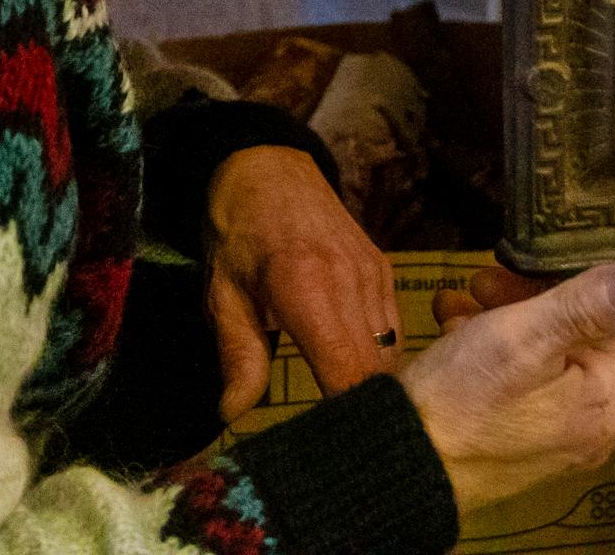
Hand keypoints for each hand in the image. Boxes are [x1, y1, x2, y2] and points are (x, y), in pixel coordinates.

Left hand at [204, 146, 399, 421]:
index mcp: (306, 287)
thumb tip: (233, 414)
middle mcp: (351, 281)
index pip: (346, 371)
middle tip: (341, 443)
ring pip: (393, 353)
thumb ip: (237, 354)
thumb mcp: (221, 293)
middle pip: (378, 371)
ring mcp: (374, 273)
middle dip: (365, 411)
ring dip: (374, 386)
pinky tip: (355, 375)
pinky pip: (393, 329)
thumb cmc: (236, 232)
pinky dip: (379, 358)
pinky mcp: (384, 270)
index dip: (346, 417)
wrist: (268, 165)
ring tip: (349, 417)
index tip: (333, 449)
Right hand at [398, 263, 614, 514]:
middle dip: (534, 298)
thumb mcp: (521, 339)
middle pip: (581, 338)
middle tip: (484, 279)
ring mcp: (550, 434)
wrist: (399, 464)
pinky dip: (487, 347)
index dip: (588, 286)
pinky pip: (515, 379)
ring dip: (504, 316)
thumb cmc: (461, 400)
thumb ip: (585, 308)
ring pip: (543, 353)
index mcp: (602, 403)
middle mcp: (586, 425)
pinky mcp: (513, 436)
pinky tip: (453, 329)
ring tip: (463, 299)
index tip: (540, 265)